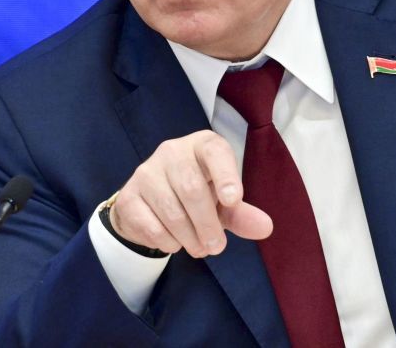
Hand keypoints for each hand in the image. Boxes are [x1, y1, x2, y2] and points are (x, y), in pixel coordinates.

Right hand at [109, 130, 272, 256]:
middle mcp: (172, 151)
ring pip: (171, 211)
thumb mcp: (222, 203)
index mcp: (201, 145)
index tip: (234, 200)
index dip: (225, 175)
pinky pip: (152, 225)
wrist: (151, 205)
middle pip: (191, 189)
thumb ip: (242, 214)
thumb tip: (266, 228)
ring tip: (200, 249)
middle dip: (207, 224)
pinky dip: (169, 242)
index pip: (214, 152)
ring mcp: (146, 172)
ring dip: (190, 238)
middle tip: (216, 247)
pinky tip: (175, 242)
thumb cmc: (197, 196)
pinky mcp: (129, 196)